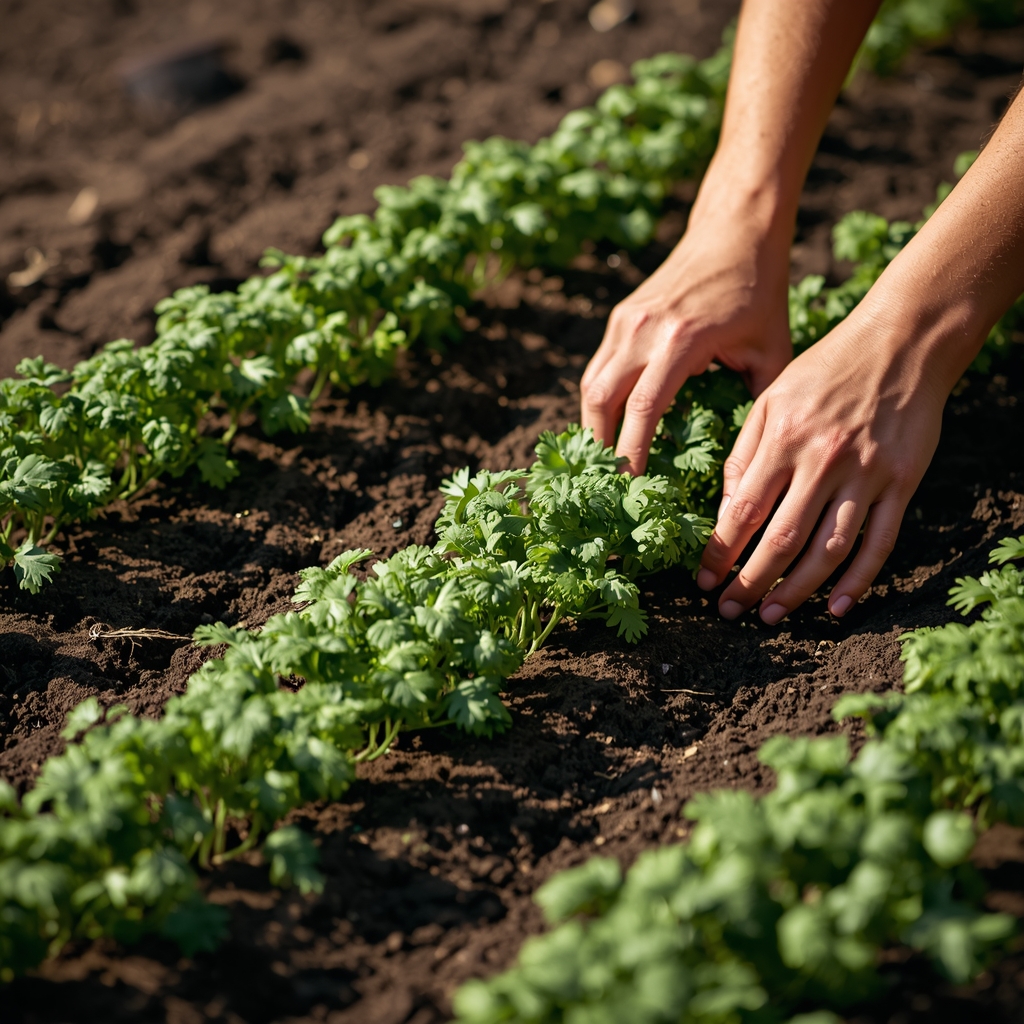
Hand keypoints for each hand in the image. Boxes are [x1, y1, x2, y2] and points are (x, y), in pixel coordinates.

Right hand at [579, 198, 792, 473]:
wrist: (735, 231)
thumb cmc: (759, 293)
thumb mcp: (771, 352)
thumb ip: (758, 410)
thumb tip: (751, 464)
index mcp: (682, 339)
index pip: (643, 409)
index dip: (632, 454)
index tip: (630, 489)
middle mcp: (643, 329)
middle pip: (601, 400)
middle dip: (601, 447)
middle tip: (610, 485)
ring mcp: (625, 321)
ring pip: (591, 385)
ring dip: (594, 426)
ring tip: (606, 463)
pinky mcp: (620, 317)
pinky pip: (598, 368)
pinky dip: (600, 402)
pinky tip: (612, 427)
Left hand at [695, 300, 950, 622]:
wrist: (901, 343)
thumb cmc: (825, 371)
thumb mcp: (771, 398)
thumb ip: (745, 453)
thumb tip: (726, 510)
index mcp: (783, 438)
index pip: (743, 510)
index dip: (720, 552)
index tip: (704, 580)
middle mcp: (823, 459)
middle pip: (782, 539)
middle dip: (750, 582)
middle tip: (728, 611)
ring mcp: (867, 474)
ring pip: (828, 549)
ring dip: (797, 590)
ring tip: (771, 616)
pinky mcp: (903, 482)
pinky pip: (879, 542)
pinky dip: (859, 580)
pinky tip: (835, 607)